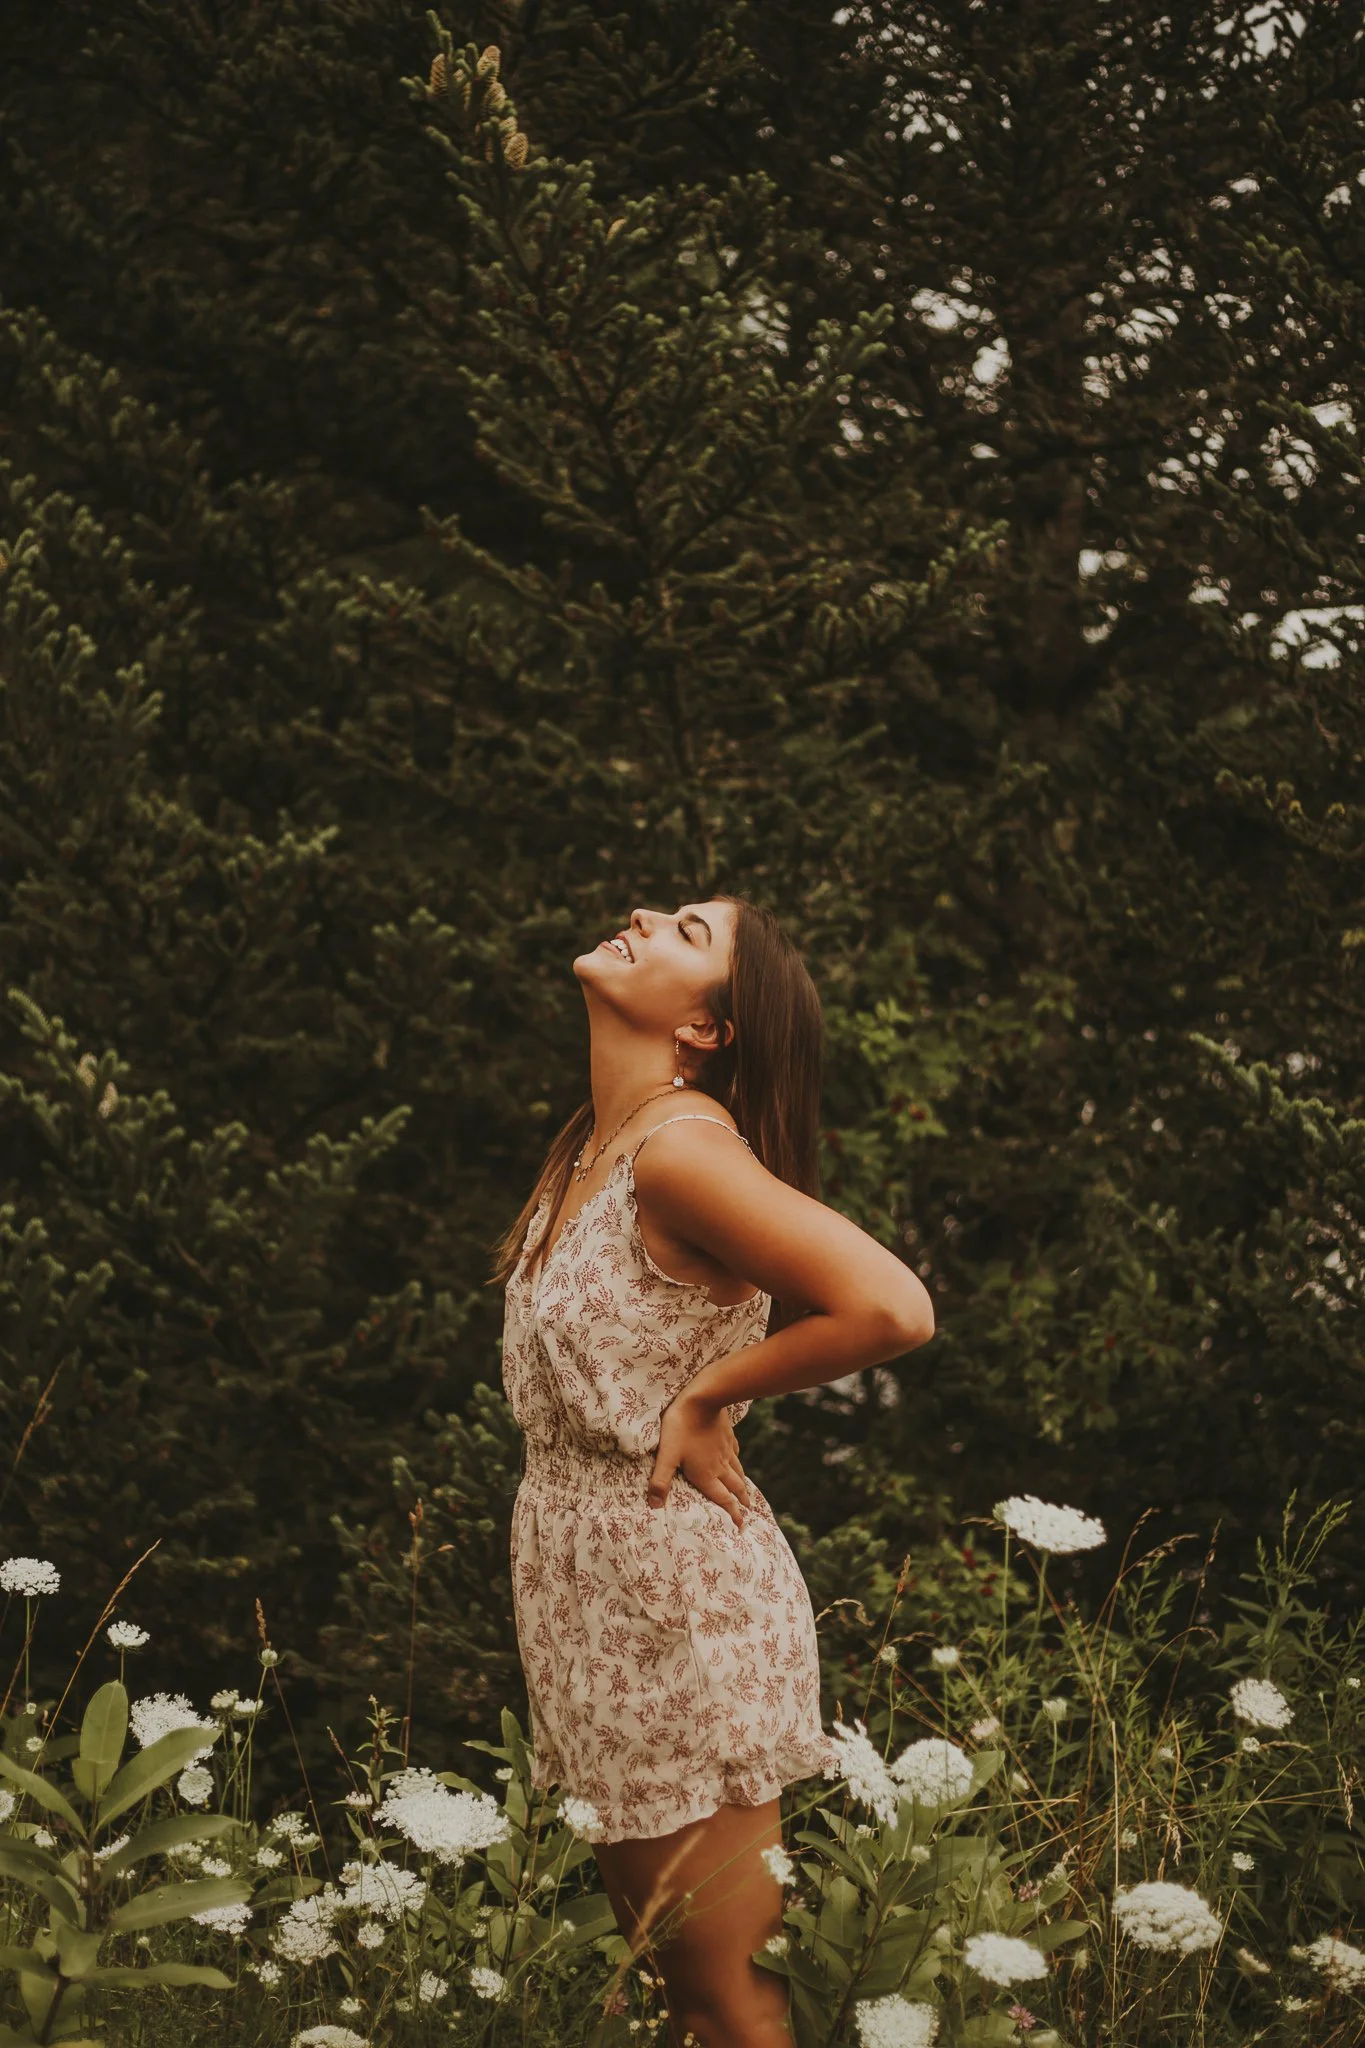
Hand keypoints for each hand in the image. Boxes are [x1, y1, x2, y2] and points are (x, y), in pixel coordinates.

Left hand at [647, 1392, 750, 1528]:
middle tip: (748, 1513)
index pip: (723, 1499)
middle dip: (741, 1502)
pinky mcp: (727, 1435)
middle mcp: (720, 1465)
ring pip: (738, 1471)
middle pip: (735, 1488)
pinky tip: (736, 1459)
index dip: (732, 1514)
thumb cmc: (681, 1427)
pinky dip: (737, 1461)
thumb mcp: (667, 1455)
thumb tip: (654, 1506)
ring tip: (746, 1493)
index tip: (741, 1526)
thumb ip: (660, 1481)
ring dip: (743, 1485)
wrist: (703, 1398)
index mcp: (707, 1474)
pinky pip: (735, 1452)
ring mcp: (725, 1449)